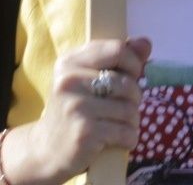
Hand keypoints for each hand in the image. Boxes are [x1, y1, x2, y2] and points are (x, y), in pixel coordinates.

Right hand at [11, 37, 150, 184]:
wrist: (47, 149)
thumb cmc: (73, 109)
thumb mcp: (86, 78)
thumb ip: (116, 59)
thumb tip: (146, 43)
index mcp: (70, 61)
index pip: (117, 50)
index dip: (133, 64)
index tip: (130, 76)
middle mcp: (70, 80)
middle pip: (127, 83)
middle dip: (134, 98)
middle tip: (121, 107)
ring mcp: (77, 106)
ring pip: (130, 110)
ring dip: (132, 121)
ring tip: (117, 124)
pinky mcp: (86, 132)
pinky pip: (127, 132)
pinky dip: (129, 138)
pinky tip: (116, 140)